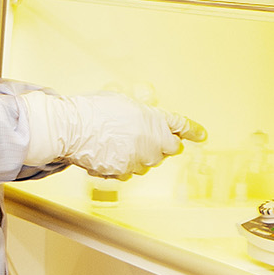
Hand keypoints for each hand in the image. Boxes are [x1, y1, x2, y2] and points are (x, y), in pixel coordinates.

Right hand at [20, 92, 204, 178]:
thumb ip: (142, 114)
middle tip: (146, 138)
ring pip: (150, 162)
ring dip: (142, 155)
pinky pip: (131, 172)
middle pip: (170, 148)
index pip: (182, 126)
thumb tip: (147, 122)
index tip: (201, 135)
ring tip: (119, 144)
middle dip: (163, 144)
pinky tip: (110, 154)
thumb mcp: (123, 102)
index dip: (194, 131)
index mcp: (154, 119)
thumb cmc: (92, 111)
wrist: (71, 129)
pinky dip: (124, 165)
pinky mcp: (125, 172)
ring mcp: (139, 159)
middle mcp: (152, 141)